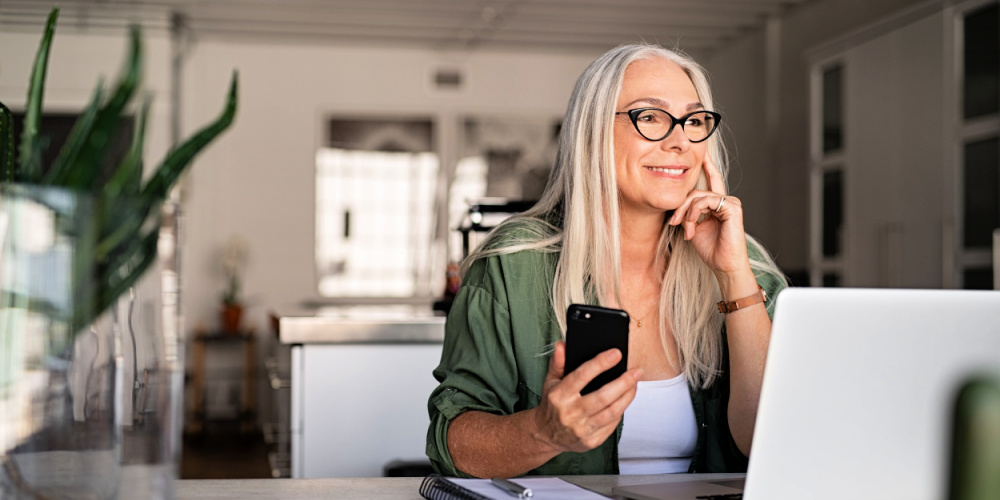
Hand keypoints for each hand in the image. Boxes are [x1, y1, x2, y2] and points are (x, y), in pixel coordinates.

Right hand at [533, 341, 640, 453]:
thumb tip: (562, 345)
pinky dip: (621, 411)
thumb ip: (558, 363)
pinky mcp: (591, 441)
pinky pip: (612, 425)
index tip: (616, 354)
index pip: (581, 376)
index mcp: (559, 395)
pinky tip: (624, 401)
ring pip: (612, 412)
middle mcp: (570, 413)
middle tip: (636, 371)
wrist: (546, 435)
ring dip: (627, 397)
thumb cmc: (552, 405)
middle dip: (623, 382)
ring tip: (635, 384)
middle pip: (603, 396)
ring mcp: (581, 429)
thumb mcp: (550, 381)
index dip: (600, 363)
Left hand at [667, 152, 750, 276]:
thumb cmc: (711, 250)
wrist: (724, 265)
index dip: (707, 166)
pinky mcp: (732, 208)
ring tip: (685, 229)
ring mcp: (730, 203)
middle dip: (680, 206)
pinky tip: (691, 225)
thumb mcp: (693, 228)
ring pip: (699, 196)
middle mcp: (725, 200)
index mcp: (717, 204)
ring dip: (686, 213)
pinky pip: (706, 201)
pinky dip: (694, 212)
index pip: (711, 180)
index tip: (701, 154)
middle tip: (673, 222)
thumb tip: (677, 206)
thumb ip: (688, 213)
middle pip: (696, 192)